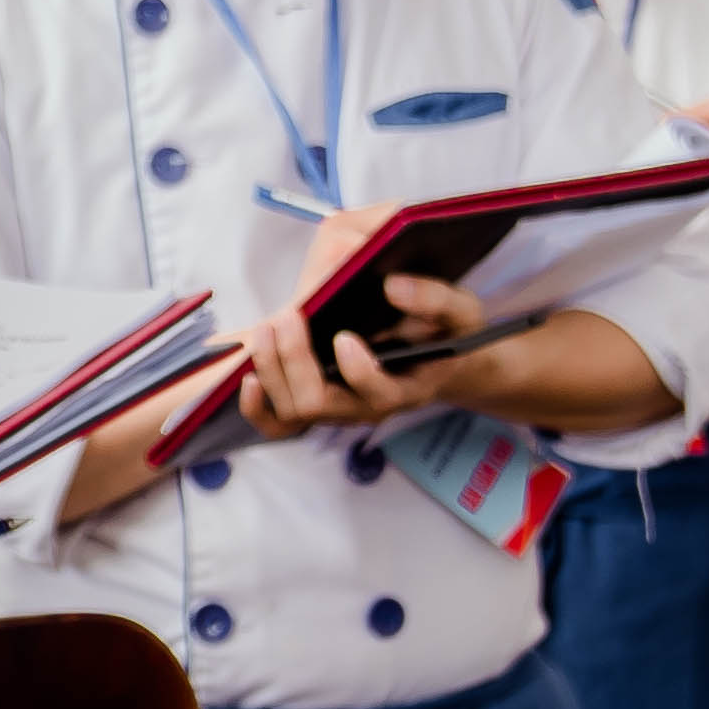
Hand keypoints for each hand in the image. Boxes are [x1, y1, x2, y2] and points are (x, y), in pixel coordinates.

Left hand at [234, 271, 481, 435]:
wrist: (440, 356)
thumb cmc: (449, 332)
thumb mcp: (461, 310)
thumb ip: (434, 299)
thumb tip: (392, 285)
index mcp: (408, 387)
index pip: (378, 393)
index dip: (358, 371)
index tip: (345, 337)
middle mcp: (368, 406)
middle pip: (320, 404)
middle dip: (296, 361)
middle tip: (289, 317)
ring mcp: (339, 408)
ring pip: (294, 411)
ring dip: (272, 370)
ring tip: (268, 328)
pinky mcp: (318, 403)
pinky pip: (280, 423)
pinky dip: (258, 407)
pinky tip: (247, 378)